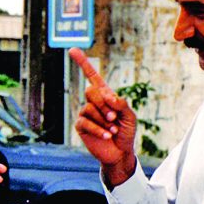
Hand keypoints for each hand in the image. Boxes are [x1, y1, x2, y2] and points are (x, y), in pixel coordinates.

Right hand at [69, 47, 137, 186]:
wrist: (120, 152)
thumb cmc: (126, 132)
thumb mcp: (130, 116)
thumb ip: (121, 104)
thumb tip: (108, 96)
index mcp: (105, 95)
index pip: (92, 76)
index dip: (83, 63)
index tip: (72, 50)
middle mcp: (93, 102)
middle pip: (91, 91)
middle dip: (104, 104)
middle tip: (114, 118)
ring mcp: (86, 114)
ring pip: (89, 107)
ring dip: (104, 120)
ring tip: (112, 129)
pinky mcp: (81, 126)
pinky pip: (85, 122)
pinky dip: (98, 129)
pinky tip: (107, 135)